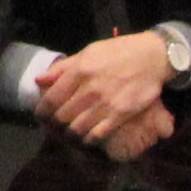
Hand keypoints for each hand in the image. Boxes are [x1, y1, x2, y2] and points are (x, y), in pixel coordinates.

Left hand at [35, 31, 176, 149]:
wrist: (151, 58)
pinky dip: (89, 138)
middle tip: (54, 124)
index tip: (40, 114)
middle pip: (62, 115)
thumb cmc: (117, 52)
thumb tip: (39, 80)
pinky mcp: (120, 115)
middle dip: (55, 122)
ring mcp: (106, 104)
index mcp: (79, 71)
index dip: (42, 110)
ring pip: (77, 127)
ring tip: (68, 132)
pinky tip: (87, 137)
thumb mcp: (87, 52)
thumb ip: (62, 68)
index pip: (52, 98)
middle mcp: (90, 90)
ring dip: (70, 132)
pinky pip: (98, 134)